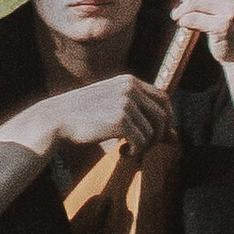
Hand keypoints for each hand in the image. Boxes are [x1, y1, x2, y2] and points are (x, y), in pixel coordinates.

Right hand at [30, 73, 171, 161]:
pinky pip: (141, 142)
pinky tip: (121, 151)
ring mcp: (126, 103)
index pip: (163, 98)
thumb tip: (175, 138)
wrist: (58, 118)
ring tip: (128, 149)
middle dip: (159, 135)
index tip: (159, 135)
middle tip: (144, 147)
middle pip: (163, 115)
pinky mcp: (120, 120)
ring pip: (153, 131)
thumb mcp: (115, 107)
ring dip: (144, 146)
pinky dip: (134, 152)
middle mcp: (130, 88)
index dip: (167, 119)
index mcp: (129, 81)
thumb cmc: (86, 116)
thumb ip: (142, 116)